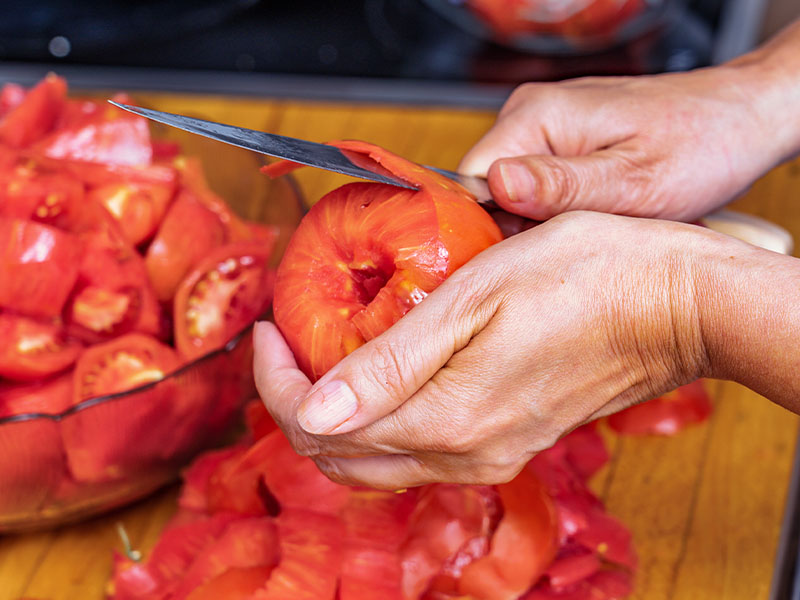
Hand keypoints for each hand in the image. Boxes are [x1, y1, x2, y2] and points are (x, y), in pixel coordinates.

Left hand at [254, 211, 725, 488]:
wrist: (674, 304)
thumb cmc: (584, 279)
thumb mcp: (474, 299)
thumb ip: (390, 364)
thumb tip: (313, 411)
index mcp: (446, 419)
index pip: (319, 424)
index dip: (275, 379)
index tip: (267, 328)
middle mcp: (464, 454)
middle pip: (341, 456)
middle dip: (297, 401)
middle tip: (287, 340)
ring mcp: (490, 454)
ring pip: (378, 459)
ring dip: (337, 412)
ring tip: (326, 350)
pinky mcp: (510, 442)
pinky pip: (420, 450)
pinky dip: (382, 418)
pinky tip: (386, 370)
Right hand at [459, 62, 798, 221]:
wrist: (742, 119)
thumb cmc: (704, 143)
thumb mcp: (635, 180)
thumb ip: (563, 186)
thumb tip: (497, 185)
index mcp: (538, 116)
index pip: (469, 184)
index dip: (487, 232)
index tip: (523, 263)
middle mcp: (532, 116)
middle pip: (485, 194)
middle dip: (518, 233)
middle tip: (567, 255)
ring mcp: (545, 130)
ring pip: (511, 197)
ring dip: (540, 227)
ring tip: (587, 236)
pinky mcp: (561, 145)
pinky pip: (536, 190)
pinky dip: (557, 216)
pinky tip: (590, 225)